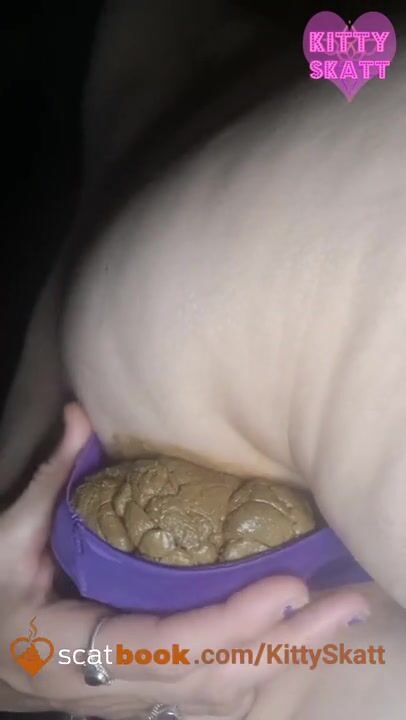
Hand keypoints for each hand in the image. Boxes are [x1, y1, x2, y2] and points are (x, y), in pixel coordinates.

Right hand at [0, 402, 368, 718]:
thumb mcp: (7, 540)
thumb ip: (50, 481)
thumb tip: (78, 416)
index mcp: (73, 649)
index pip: (166, 646)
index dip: (229, 622)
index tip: (287, 586)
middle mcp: (114, 685)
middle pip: (214, 676)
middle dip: (284, 644)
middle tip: (345, 605)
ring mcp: (137, 692)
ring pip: (223, 690)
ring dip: (284, 655)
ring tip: (337, 616)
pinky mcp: (152, 685)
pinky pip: (216, 685)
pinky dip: (262, 662)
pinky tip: (298, 634)